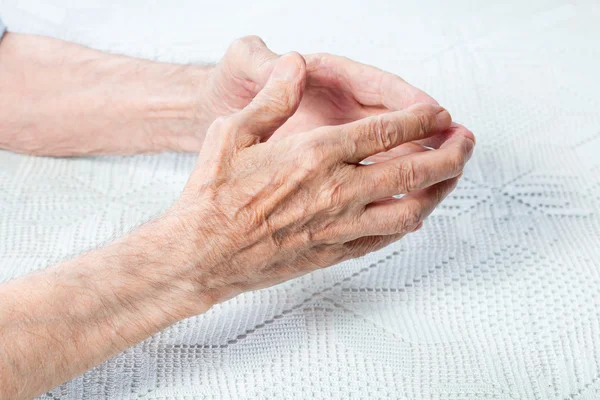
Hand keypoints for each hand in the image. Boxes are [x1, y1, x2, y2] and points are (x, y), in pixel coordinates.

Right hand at [166, 53, 474, 305]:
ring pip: (410, 210)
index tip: (438, 114)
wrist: (202, 254)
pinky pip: (384, 239)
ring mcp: (338, 226)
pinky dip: (407, 223)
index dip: (421, 119)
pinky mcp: (333, 252)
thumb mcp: (233, 131)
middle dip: (450, 154)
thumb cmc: (213, 196)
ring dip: (440, 192)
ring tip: (451, 177)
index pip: (386, 132)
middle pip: (414, 172)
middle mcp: (336, 191)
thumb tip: (297, 65)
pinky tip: (414, 214)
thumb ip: (274, 97)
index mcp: (315, 155)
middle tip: (465, 142)